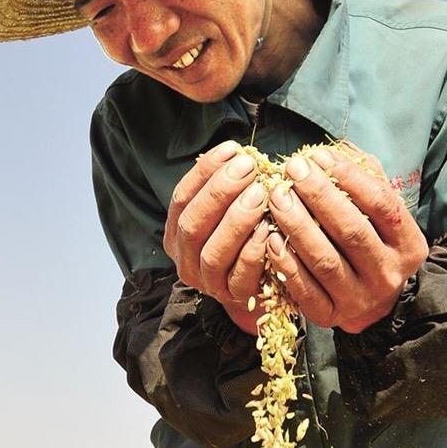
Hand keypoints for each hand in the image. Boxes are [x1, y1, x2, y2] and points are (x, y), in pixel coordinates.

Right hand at [163, 140, 269, 332]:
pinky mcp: (235, 298)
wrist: (264, 285)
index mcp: (176, 233)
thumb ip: (228, 187)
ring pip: (213, 252)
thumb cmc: (246, 236)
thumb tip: (239, 153)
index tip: (233, 149)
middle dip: (220, 192)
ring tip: (259, 193)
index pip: (181, 198)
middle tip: (249, 167)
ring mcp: (209, 283)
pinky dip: (254, 251)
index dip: (205, 172)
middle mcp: (185, 260)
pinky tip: (269, 228)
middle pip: (193, 225)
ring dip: (236, 220)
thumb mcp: (229, 209)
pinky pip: (242, 276)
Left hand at [265, 145, 427, 332]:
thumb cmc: (371, 244)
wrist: (372, 305)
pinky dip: (286, 264)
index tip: (319, 157)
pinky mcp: (330, 317)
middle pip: (352, 232)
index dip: (351, 178)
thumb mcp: (379, 214)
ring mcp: (359, 300)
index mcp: (408, 245)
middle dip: (319, 196)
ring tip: (276, 198)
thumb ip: (366, 180)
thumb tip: (336, 150)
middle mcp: (387, 275)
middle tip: (291, 171)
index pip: (382, 206)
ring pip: (325, 261)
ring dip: (297, 226)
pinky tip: (269, 239)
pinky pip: (305, 290)